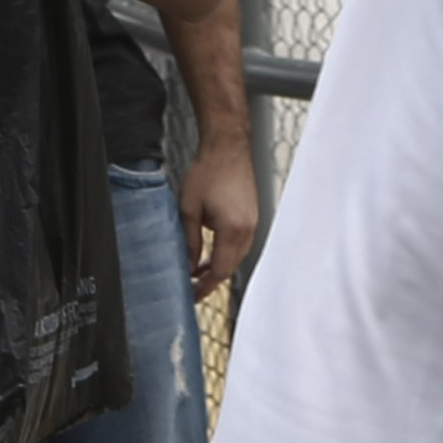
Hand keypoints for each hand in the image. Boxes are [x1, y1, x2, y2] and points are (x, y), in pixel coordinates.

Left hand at [180, 137, 258, 296]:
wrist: (227, 146)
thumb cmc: (207, 171)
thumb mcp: (188, 210)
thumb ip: (189, 242)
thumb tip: (189, 266)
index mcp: (233, 229)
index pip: (220, 270)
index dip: (205, 286)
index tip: (192, 296)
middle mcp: (248, 229)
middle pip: (231, 266)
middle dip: (211, 279)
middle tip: (192, 287)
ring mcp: (253, 222)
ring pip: (236, 255)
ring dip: (218, 265)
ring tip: (197, 271)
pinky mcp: (252, 215)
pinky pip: (240, 243)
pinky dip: (226, 251)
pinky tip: (211, 251)